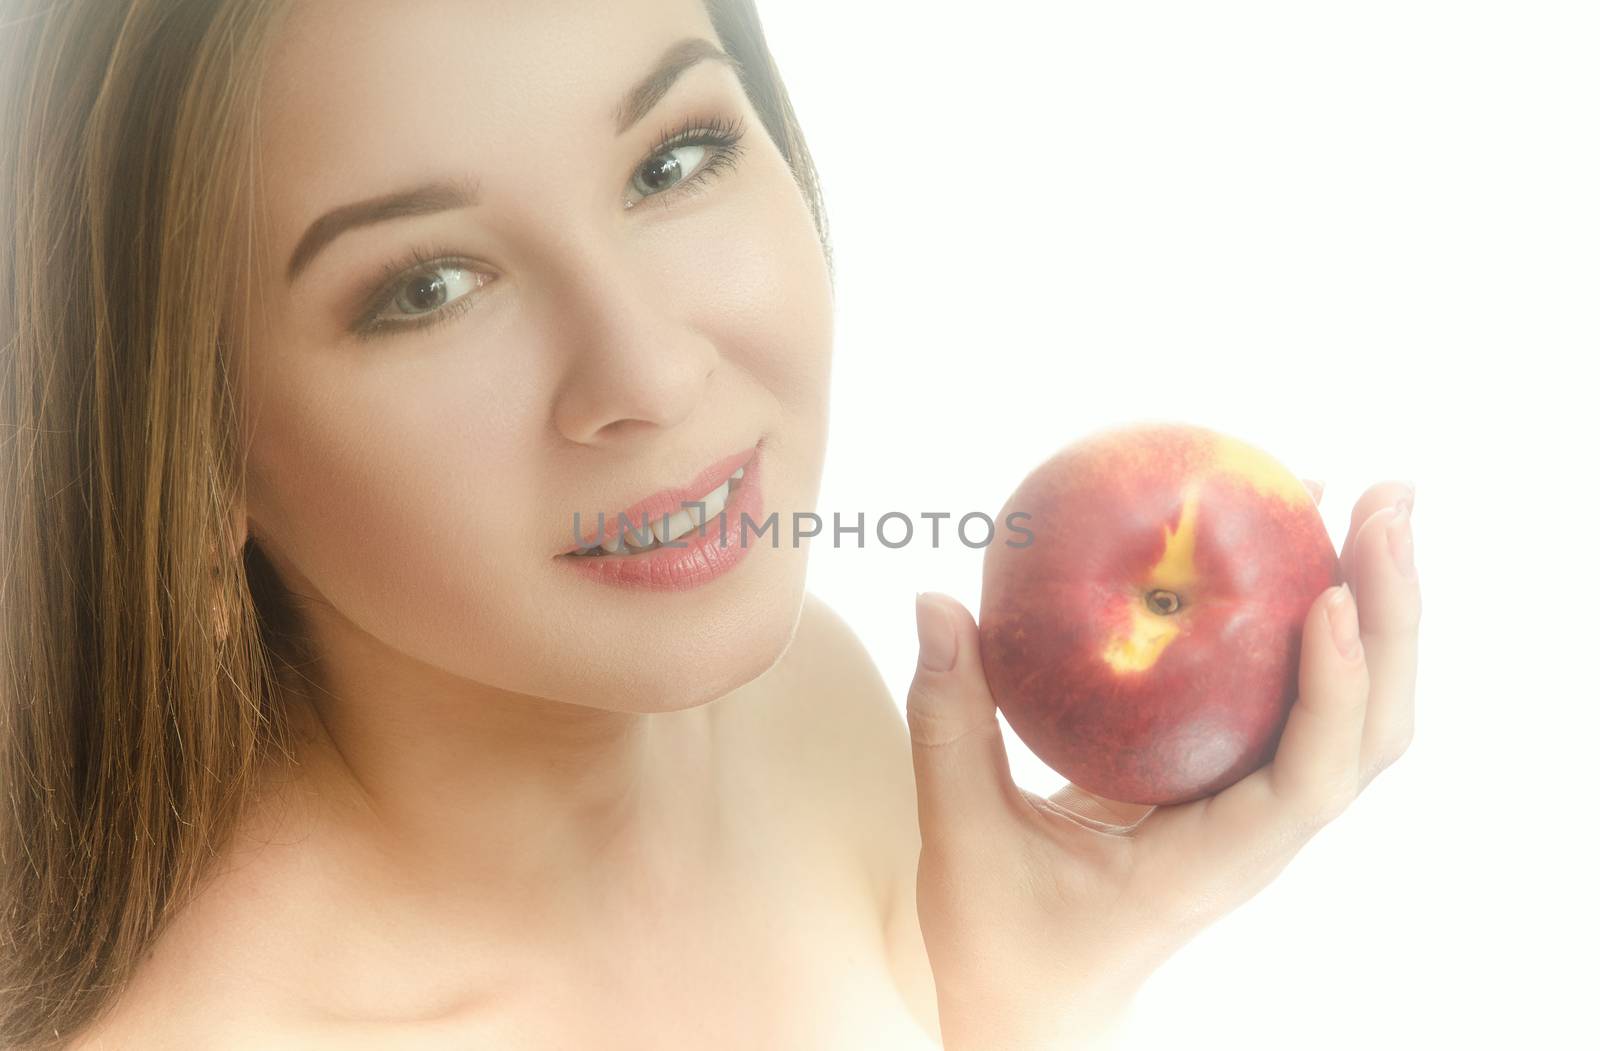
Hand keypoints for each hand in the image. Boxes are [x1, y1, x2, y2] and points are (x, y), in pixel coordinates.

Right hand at [906, 480, 1418, 1049]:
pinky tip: (1291, 544)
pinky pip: (1295, 695)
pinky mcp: (1234, 780)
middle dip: (1395, 614)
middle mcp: (1256, 835)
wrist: (1033, 994)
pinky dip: (1315, 618)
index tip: (1327, 598)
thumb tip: (934, 602)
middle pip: (1371, 730)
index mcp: (1209, 866)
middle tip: (1388, 498)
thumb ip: (949, 723)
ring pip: (1354, 710)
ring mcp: (1255, 807)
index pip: (1308, 784)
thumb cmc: (1000, 936)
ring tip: (1373, 502)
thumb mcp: (960, 837)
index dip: (1335, 692)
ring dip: (1378, 606)